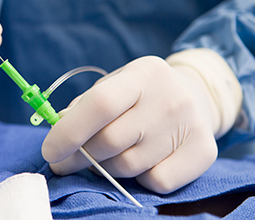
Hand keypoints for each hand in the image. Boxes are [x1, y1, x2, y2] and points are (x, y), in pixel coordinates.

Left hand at [42, 56, 221, 193]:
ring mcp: (191, 125)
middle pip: (110, 141)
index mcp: (144, 74)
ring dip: (106, 168)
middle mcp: (170, 98)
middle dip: (78, 157)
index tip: (49, 151)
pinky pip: (155, 181)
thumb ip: (85, 106)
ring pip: (129, 166)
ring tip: (104, 157)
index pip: (100, 104)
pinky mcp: (204, 152)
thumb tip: (58, 129)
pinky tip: (140, 162)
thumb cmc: (141, 94)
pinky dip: (139, 179)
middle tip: (63, 163)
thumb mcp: (114, 87)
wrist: (196, 97)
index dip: (69, 131)